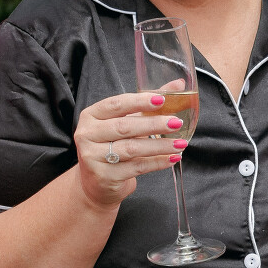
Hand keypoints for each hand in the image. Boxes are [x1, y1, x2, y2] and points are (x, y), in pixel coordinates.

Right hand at [74, 89, 189, 212]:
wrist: (95, 183)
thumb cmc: (111, 146)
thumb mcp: (125, 122)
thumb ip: (148, 104)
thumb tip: (178, 84)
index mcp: (91, 115)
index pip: (116, 105)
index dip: (139, 102)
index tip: (161, 100)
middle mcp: (87, 135)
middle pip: (125, 127)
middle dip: (154, 124)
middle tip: (177, 123)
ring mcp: (92, 157)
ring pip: (132, 148)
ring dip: (159, 145)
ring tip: (180, 144)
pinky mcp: (104, 176)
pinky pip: (136, 167)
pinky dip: (156, 162)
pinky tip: (171, 158)